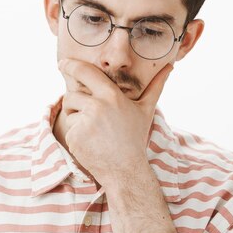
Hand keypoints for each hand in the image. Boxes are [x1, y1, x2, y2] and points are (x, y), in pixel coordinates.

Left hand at [58, 58, 172, 187]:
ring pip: (69, 110)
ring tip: (95, 131)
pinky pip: (68, 126)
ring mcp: (84, 121)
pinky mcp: (74, 136)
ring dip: (76, 117)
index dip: (70, 65)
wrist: (125, 169)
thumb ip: (156, 85)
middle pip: (72, 93)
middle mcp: (97, 106)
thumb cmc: (134, 137)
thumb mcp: (146, 109)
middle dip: (76, 101)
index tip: (62, 63)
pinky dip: (75, 133)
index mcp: (111, 95)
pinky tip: (90, 142)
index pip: (84, 71)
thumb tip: (170, 66)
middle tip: (90, 116)